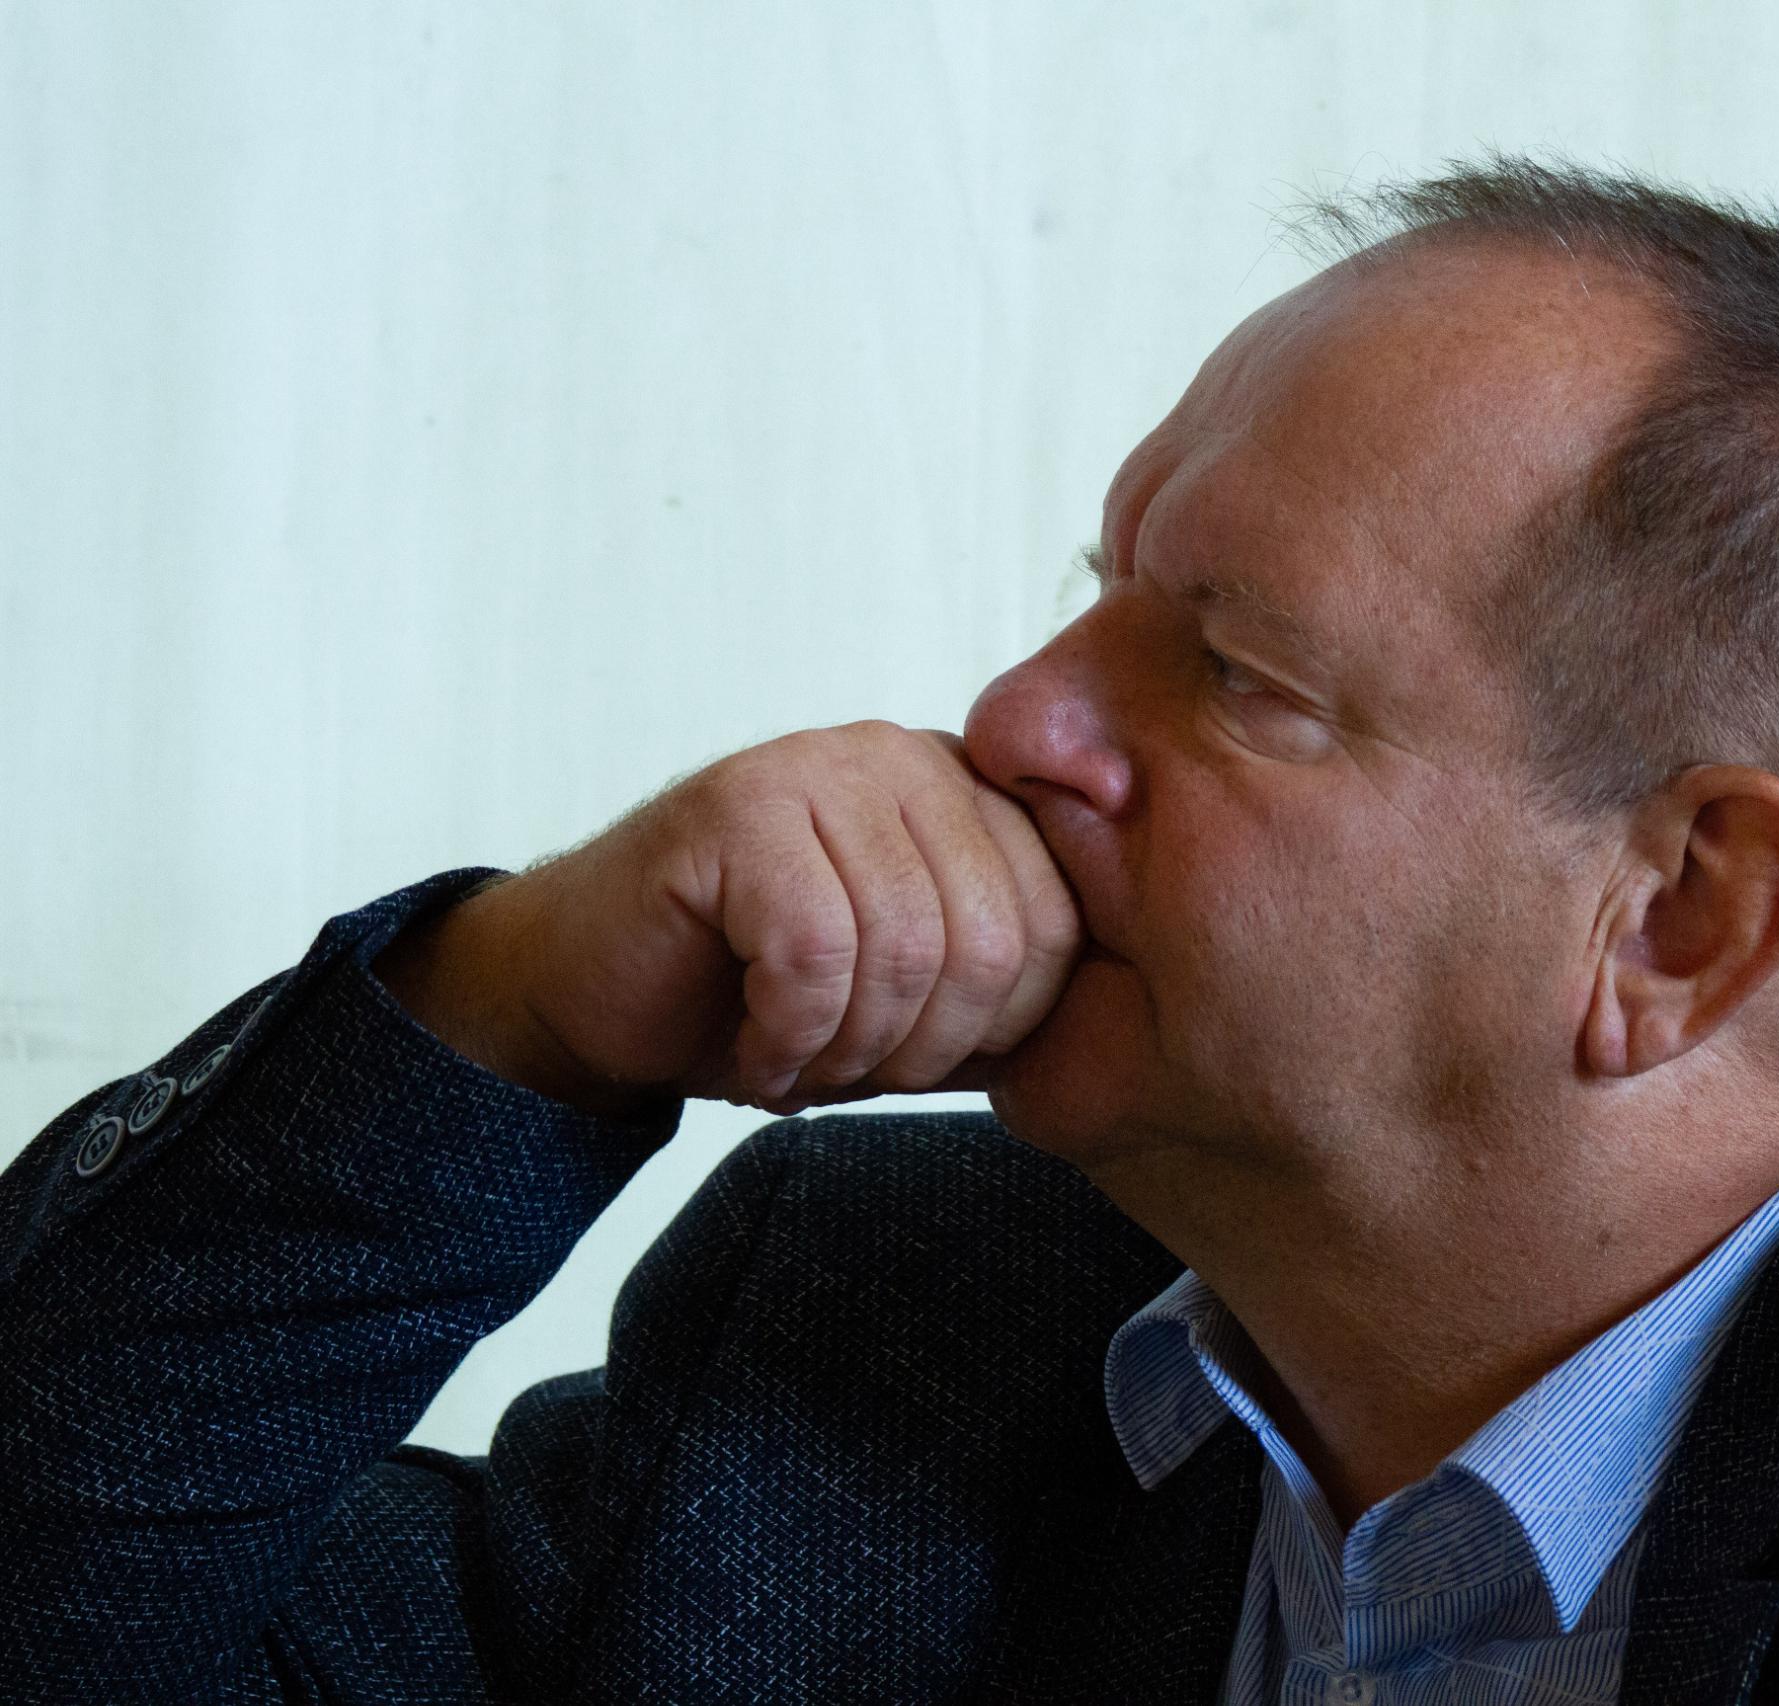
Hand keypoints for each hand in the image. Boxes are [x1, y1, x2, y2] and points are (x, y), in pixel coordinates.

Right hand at [375, 722, 1084, 1118]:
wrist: (594, 992)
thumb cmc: (760, 996)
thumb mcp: (916, 996)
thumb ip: (1004, 982)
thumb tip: (1110, 1013)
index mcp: (967, 794)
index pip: (1055, 923)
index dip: (998, 1029)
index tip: (918, 1062)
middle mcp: (903, 757)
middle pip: (990, 940)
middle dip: (922, 1049)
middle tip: (847, 1071)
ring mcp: (817, 767)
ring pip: (906, 950)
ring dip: (847, 1050)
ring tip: (797, 1059)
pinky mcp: (736, 806)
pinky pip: (814, 952)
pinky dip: (787, 1037)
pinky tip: (753, 1050)